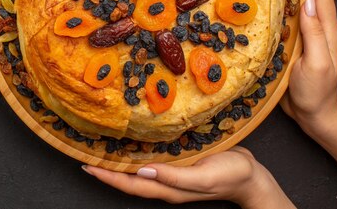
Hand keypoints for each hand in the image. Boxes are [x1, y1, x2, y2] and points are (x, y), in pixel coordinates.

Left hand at [82, 146, 294, 207]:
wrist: (251, 176)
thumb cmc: (229, 175)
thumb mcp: (202, 176)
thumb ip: (173, 176)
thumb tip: (142, 172)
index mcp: (168, 188)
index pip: (130, 184)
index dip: (107, 177)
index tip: (86, 167)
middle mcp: (165, 183)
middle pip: (129, 180)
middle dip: (106, 171)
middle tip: (85, 158)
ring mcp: (172, 175)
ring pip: (137, 172)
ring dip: (118, 165)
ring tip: (100, 152)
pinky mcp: (179, 165)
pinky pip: (151, 163)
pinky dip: (136, 157)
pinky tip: (130, 148)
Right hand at [279, 0, 336, 165]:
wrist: (315, 115)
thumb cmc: (316, 92)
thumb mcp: (316, 64)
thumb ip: (314, 34)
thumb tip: (308, 2)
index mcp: (328, 31)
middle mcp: (320, 30)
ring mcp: (308, 38)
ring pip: (302, 5)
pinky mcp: (297, 46)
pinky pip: (291, 19)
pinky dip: (284, 4)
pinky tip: (271, 1)